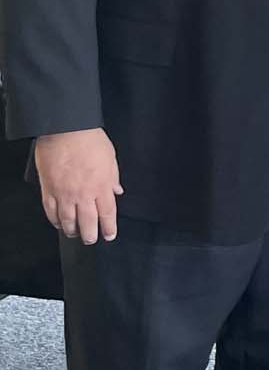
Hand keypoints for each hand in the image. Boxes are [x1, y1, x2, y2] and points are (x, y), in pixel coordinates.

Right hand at [34, 128, 122, 243]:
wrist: (65, 130)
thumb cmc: (89, 140)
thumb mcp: (110, 157)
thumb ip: (113, 177)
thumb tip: (117, 191)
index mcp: (101, 186)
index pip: (107, 214)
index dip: (108, 228)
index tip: (109, 235)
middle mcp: (83, 194)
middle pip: (87, 223)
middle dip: (90, 235)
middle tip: (91, 239)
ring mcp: (64, 194)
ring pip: (68, 221)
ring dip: (72, 230)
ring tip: (75, 233)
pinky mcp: (49, 190)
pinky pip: (51, 212)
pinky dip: (55, 220)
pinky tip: (58, 223)